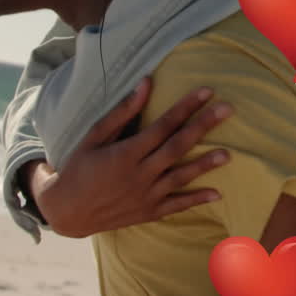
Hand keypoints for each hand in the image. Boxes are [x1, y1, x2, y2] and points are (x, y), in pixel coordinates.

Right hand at [25, 77, 233, 237]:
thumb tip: (146, 83)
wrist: (66, 211)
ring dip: (205, 166)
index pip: (162, 126)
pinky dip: (196, 200)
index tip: (206, 91)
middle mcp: (138, 175)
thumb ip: (122, 112)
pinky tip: (217, 193)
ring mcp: (145, 196)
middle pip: (177, 148)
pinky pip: (176, 206)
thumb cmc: (79, 167)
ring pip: (180, 178)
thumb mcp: (94, 137)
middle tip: (227, 110)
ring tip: (228, 154)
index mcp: (125, 153)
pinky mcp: (148, 212)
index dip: (185, 107)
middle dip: (202, 127)